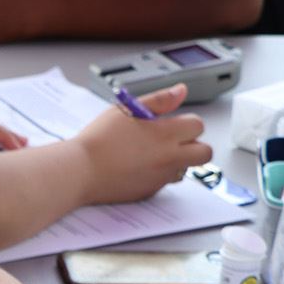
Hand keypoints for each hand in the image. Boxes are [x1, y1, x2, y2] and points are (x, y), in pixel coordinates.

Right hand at [70, 83, 212, 204]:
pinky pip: (163, 183)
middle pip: (204, 152)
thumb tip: (181, 91)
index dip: (185, 124)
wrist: (79, 170)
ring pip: (185, 169)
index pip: (198, 126)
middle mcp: (169, 156)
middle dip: (193, 146)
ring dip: (176, 162)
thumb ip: (158, 100)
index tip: (170, 125)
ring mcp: (161, 177)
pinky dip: (156, 175)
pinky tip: (136, 169)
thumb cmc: (98, 140)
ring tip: (150, 156)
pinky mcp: (150, 192)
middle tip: (172, 143)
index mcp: (165, 133)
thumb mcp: (126, 110)